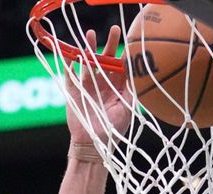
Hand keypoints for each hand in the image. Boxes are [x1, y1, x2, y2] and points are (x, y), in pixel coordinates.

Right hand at [64, 26, 132, 144]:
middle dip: (110, 45)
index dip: (124, 54)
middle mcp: (102, 83)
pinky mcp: (74, 92)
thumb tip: (143, 79)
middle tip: (114, 30)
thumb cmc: (113, 130)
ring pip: (88, 63)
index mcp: (116, 87)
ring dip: (89, 49)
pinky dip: (70, 65)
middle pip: (106, 59)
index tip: (130, 41)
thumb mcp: (126, 111)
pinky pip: (70, 75)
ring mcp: (87, 86)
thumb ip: (132, 94)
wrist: (94, 144)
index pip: (120, 66)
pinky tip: (71, 54)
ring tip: (90, 35)